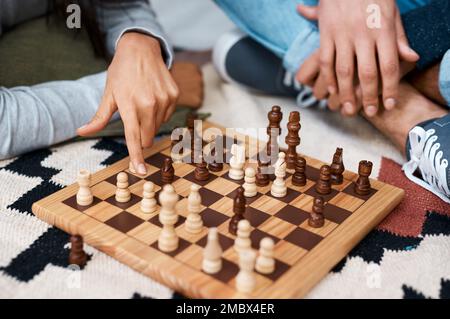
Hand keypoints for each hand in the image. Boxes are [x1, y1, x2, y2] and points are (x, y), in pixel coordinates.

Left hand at [77, 32, 178, 174]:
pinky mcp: (174, 95)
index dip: (137, 156)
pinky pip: (167, 116)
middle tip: (134, 121)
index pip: (134, 137)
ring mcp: (164, 99)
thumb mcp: (108, 94)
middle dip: (141, 137)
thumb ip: (98, 118)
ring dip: (150, 123)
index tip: (141, 171)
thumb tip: (81, 132)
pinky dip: (160, 113)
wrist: (141, 48)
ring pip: (158, 127)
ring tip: (143, 103)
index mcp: (130, 105)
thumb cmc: (121, 72)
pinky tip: (153, 98)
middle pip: (148, 137)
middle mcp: (149, 104)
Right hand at [298, 0, 418, 116]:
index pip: (389, 65)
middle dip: (369, 96)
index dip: (390, 88)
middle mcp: (363, 34)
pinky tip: (331, 91)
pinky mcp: (326, 33)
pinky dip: (328, 78)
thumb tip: (411, 58)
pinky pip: (327, 60)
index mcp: (383, 29)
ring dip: (346, 93)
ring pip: (344, 71)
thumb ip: (400, 37)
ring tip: (348, 109)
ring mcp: (343, 34)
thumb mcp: (392, 12)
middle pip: (367, 73)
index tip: (389, 104)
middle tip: (370, 112)